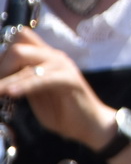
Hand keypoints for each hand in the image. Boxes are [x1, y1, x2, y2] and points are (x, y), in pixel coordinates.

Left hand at [0, 29, 113, 149]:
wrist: (88, 124)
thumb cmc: (60, 110)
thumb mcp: (35, 93)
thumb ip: (23, 80)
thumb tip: (2, 75)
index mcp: (46, 57)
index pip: (20, 38)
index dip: (2, 56)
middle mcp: (54, 56)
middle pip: (18, 48)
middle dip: (1, 68)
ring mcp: (63, 66)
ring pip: (25, 61)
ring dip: (6, 80)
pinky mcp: (69, 80)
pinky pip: (41, 79)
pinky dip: (23, 86)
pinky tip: (11, 94)